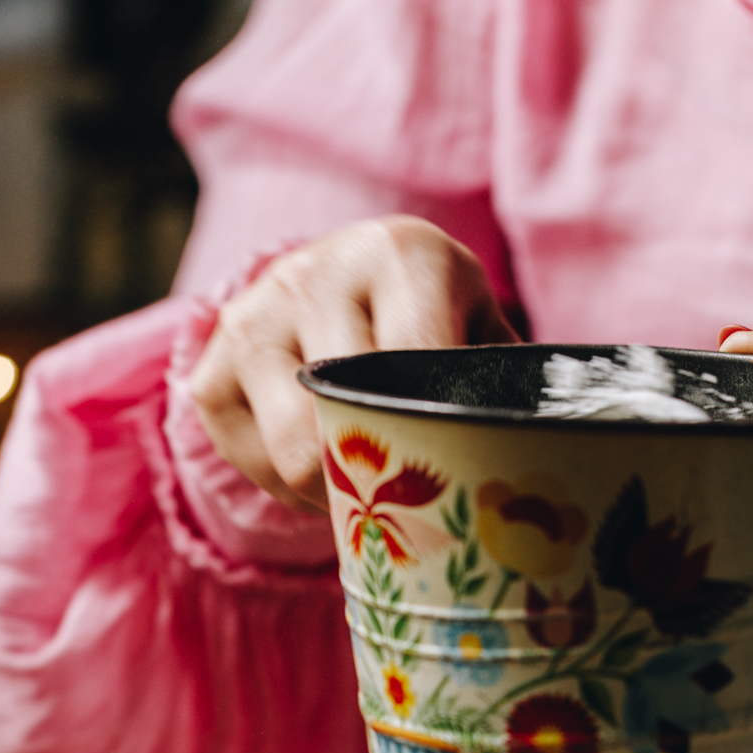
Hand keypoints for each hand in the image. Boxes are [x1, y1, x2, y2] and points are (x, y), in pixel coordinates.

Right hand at [190, 216, 517, 512]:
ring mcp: (252, 322)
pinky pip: (259, 471)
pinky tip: (328, 467)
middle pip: (352, 421)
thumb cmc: (436, 321)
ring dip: (342, 494)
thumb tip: (541, 465)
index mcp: (399, 254)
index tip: (463, 466)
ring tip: (374, 483)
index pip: (416, 365)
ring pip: (298, 459)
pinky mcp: (211, 375)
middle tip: (425, 498)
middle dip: (391, 477)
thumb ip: (506, 383)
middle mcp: (314, 275)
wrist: (340, 283)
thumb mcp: (480, 329)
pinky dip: (298, 494)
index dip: (438, 432)